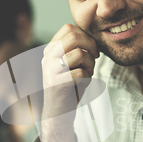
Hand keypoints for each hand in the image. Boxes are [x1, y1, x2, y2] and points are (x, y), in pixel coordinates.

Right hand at [40, 24, 98, 141]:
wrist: (59, 113)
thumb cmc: (69, 87)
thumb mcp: (71, 65)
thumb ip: (77, 50)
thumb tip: (92, 37)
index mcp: (50, 50)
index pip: (68, 28)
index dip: (85, 35)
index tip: (92, 49)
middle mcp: (47, 57)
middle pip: (73, 36)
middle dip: (91, 45)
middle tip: (95, 56)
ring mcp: (50, 70)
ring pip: (79, 54)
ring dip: (90, 64)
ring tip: (88, 73)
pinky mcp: (57, 84)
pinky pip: (81, 73)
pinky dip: (87, 78)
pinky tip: (83, 84)